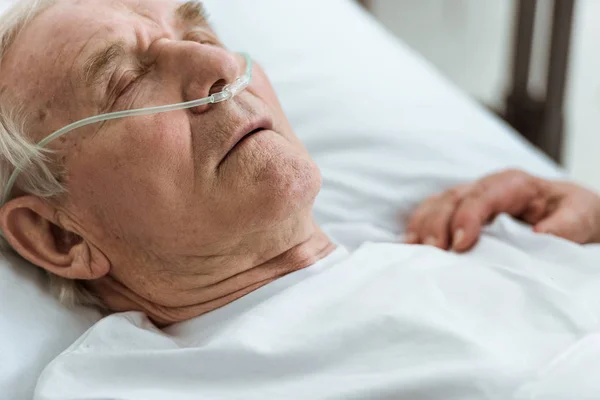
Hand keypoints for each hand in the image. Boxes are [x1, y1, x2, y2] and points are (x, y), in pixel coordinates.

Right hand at [405, 169, 599, 251]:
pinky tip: (409, 243)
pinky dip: (418, 226)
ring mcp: (468, 197)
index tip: (460, 244)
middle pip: (452, 198)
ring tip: (415, 249)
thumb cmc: (571, 213)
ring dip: (422, 225)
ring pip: (436, 203)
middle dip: (438, 224)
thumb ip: (566, 224)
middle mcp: (485, 187)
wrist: (566, 213)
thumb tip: (542, 235)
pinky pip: (431, 213)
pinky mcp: (458, 211)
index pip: (483, 196)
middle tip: (433, 252)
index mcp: (514, 184)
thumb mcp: (580, 215)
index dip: (467, 217)